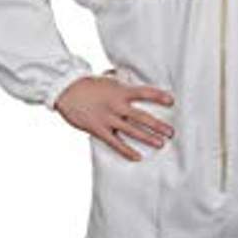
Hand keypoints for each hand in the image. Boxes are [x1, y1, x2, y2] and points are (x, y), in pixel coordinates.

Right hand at [54, 74, 174, 160]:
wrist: (66, 89)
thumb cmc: (87, 84)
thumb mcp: (107, 80)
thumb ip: (121, 84)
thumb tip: (131, 83)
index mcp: (120, 90)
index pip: (144, 92)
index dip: (159, 96)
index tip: (171, 101)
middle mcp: (116, 105)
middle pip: (142, 117)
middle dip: (158, 125)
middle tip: (171, 132)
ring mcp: (108, 118)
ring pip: (132, 130)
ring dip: (148, 138)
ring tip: (161, 144)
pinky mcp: (99, 129)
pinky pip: (116, 143)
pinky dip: (127, 151)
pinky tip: (138, 157)